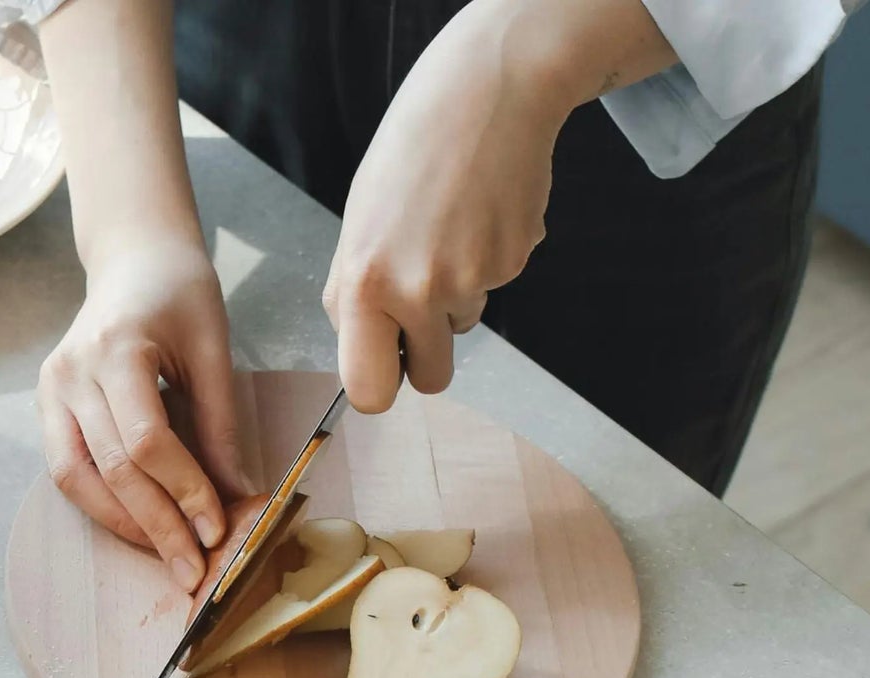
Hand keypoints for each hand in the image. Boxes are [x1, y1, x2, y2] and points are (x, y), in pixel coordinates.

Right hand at [38, 234, 249, 591]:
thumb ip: (220, 425)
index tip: (217, 529)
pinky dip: (102, 503)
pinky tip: (138, 524)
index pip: (146, 441)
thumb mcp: (214, 349)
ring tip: (166, 555)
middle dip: (157, 525)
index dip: (182, 491)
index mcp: (116, 348)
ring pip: (76, 478)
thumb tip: (238, 498)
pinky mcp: (46, 403)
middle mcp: (71, 372)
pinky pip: (66, 468)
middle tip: (193, 569)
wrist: (134, 258)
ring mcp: (50, 388)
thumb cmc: (180, 293)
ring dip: (123, 524)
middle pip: (110, 467)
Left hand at [323, 0, 571, 413]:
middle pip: (430, 379)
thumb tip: (363, 351)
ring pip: (462, 326)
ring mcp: (472, 280)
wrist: (484, 95)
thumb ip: (354, 296)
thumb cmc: (410, 156)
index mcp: (363, 285)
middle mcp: (417, 292)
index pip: (369, 390)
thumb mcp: (357, 228)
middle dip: (427, 356)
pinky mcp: (514, 263)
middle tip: (421, 309)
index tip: (384, 369)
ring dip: (455, 295)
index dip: (380, 386)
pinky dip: (487, 260)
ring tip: (446, 229)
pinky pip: (494, 287)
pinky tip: (477, 214)